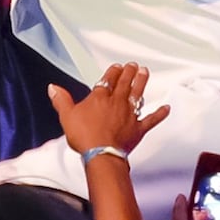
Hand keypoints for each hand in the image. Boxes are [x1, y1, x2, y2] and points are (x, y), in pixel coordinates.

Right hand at [50, 61, 169, 156]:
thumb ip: (61, 100)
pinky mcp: (138, 129)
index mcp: (99, 98)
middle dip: (130, 72)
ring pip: (138, 95)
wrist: (101, 154)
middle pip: (125, 83)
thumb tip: (53, 88)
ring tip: (145, 73)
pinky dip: (159, 114)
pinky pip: (151, 119)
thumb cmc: (84, 136)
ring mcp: (129, 115)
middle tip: (134, 65)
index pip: (108, 80)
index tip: (117, 66)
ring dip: (142, 83)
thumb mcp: (67, 116)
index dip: (113, 72)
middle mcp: (116, 102)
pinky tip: (166, 108)